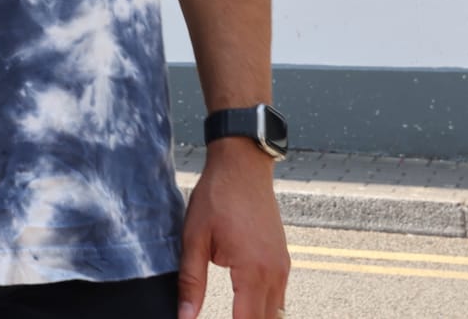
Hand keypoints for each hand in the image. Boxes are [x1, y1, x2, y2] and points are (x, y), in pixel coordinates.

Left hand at [177, 141, 288, 318]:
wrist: (243, 164)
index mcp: (253, 271)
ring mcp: (282, 266)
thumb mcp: (194, 238)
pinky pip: (279, 296)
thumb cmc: (217, 196)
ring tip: (234, 314)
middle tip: (226, 318)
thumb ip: (191, 282)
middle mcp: (274, 272)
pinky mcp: (283, 258)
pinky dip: (265, 308)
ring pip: (276, 313)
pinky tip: (246, 307)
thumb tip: (184, 317)